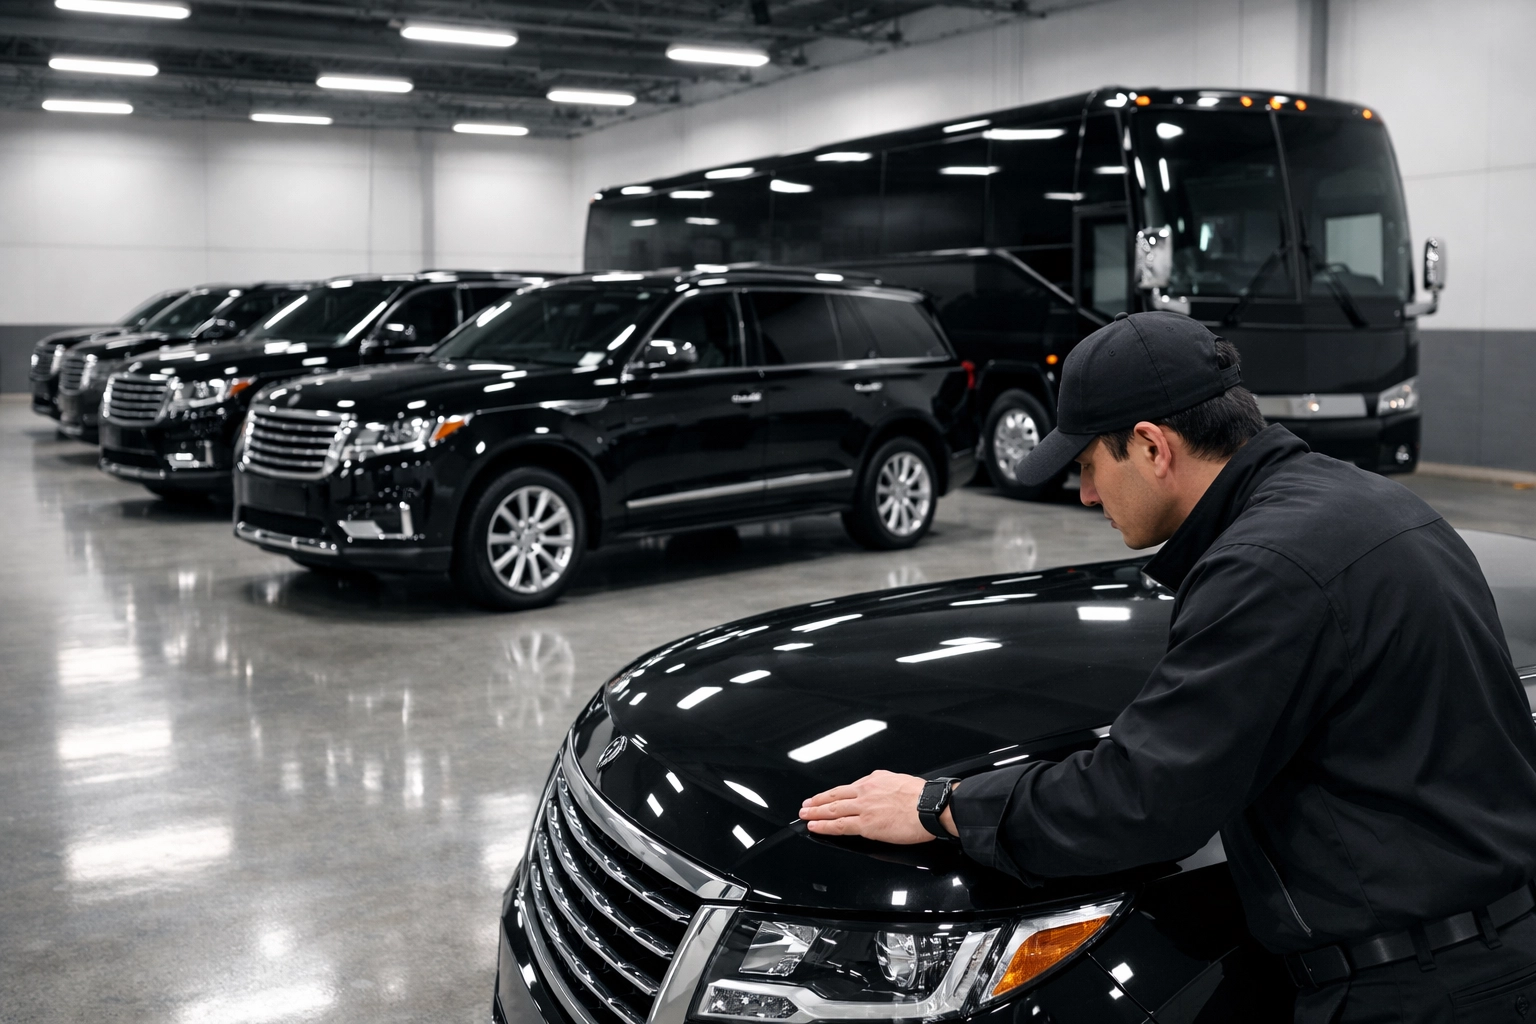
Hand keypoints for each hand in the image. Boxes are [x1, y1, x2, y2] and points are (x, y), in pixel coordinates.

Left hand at [799, 770, 957, 844]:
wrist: (930, 806)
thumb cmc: (921, 797)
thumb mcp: (898, 780)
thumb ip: (884, 784)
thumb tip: (878, 786)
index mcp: (874, 780)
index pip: (847, 788)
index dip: (832, 793)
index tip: (824, 796)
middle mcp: (865, 792)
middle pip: (835, 796)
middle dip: (817, 801)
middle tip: (805, 804)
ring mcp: (864, 808)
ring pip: (833, 810)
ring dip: (815, 812)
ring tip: (804, 815)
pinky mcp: (866, 825)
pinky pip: (839, 825)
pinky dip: (824, 826)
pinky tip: (814, 826)